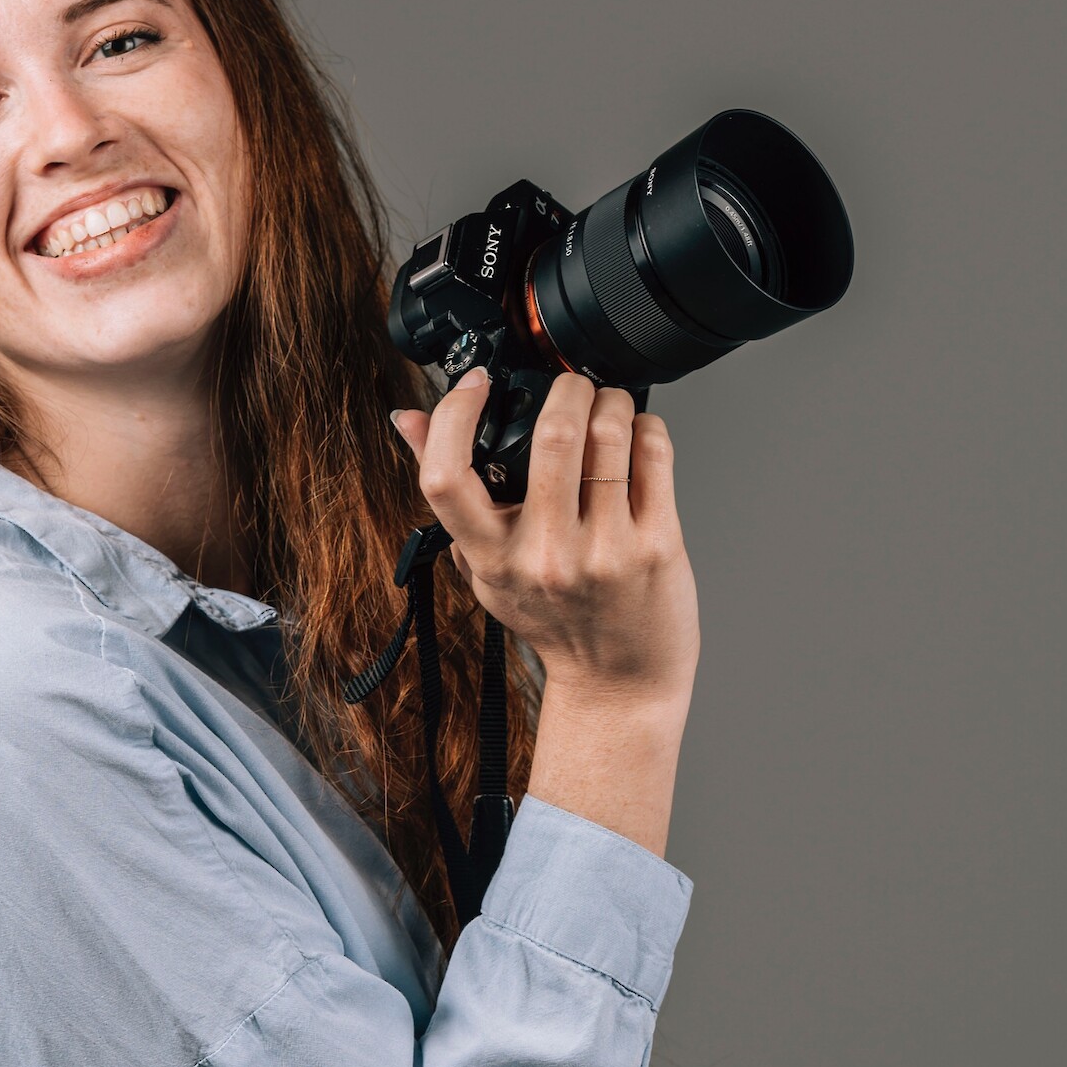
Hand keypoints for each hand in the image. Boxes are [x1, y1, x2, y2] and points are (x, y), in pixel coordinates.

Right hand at [391, 369, 698, 717]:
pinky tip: (638, 436)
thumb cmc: (552, 619)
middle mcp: (545, 556)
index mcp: (490, 558)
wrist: (618, 682)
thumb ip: (451, 494)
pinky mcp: (657, 545)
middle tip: (571, 388)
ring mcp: (604, 551)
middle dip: (566, 388)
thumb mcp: (486, 564)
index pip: (446, 476)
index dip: (454, 414)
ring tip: (608, 406)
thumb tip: (409, 419)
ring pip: (609, 434)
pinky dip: (647, 429)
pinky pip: (653, 455)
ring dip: (611, 401)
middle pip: (552, 435)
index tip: (474, 384)